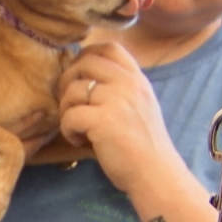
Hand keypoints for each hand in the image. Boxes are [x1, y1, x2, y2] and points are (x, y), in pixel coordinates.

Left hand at [56, 42, 180, 193]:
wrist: (155, 175)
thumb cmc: (143, 146)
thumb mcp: (138, 106)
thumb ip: (118, 88)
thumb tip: (81, 77)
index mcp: (137, 79)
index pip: (109, 47)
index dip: (86, 55)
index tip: (80, 76)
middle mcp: (128, 84)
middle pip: (85, 62)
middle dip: (68, 80)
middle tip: (70, 103)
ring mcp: (116, 100)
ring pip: (73, 90)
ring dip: (66, 110)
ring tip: (77, 127)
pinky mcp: (103, 121)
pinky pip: (70, 116)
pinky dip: (68, 130)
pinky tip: (79, 140)